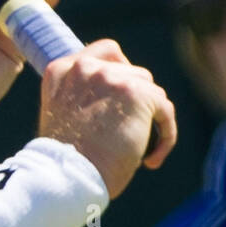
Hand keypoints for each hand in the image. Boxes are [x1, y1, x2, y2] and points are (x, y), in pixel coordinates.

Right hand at [38, 40, 176, 198]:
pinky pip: (164, 110)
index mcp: (60, 70)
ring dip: (150, 119)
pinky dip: (165, 136)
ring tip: (140, 150)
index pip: (104, 52)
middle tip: (131, 129)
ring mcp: (110, 77)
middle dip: (136, 100)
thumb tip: (116, 99)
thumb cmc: (65, 159)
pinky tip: (151, 160)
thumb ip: (80, 95)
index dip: (120, 71)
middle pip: (132, 71)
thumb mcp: (62, 115)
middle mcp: (84, 68)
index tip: (121, 96)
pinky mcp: (137, 93)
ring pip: (151, 90)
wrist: (68, 175)